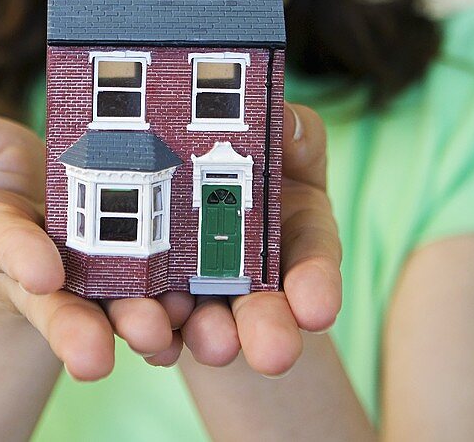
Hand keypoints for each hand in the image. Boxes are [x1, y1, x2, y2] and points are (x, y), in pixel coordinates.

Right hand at [0, 115, 192, 380]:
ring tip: (158, 338)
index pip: (2, 244)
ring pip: (110, 309)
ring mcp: (87, 277)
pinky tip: (194, 325)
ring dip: (135, 325)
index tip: (41, 271)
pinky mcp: (133, 278)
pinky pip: (155, 303)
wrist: (34, 197)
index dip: (20, 254)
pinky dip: (175, 319)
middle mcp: (39, 267)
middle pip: (55, 301)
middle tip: (94, 356)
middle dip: (74, 327)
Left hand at [178, 103, 341, 375]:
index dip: (318, 283)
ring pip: (209, 324)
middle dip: (268, 329)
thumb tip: (286, 122)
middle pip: (264, 310)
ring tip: (211, 343)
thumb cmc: (247, 156)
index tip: (317, 308)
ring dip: (210, 337)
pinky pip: (155, 326)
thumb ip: (294, 134)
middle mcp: (250, 276)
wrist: (174, 178)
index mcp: (292, 229)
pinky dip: (157, 337)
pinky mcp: (155, 306)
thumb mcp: (281, 142)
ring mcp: (202, 296)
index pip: (312, 258)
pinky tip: (156, 340)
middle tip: (273, 351)